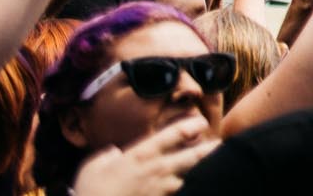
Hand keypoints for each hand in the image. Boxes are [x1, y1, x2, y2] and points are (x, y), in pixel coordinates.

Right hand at [71, 113, 217, 195]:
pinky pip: (185, 195)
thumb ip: (106, 156)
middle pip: (194, 156)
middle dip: (212, 149)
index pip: (173, 134)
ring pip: (193, 178)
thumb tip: (113, 154)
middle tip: (222, 145)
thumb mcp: (92, 168)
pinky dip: (192, 191)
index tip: (201, 123)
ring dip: (204, 173)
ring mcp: (162, 190)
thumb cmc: (90, 192)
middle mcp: (157, 170)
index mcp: (141, 155)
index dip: (191, 125)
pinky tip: (200, 189)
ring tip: (218, 168)